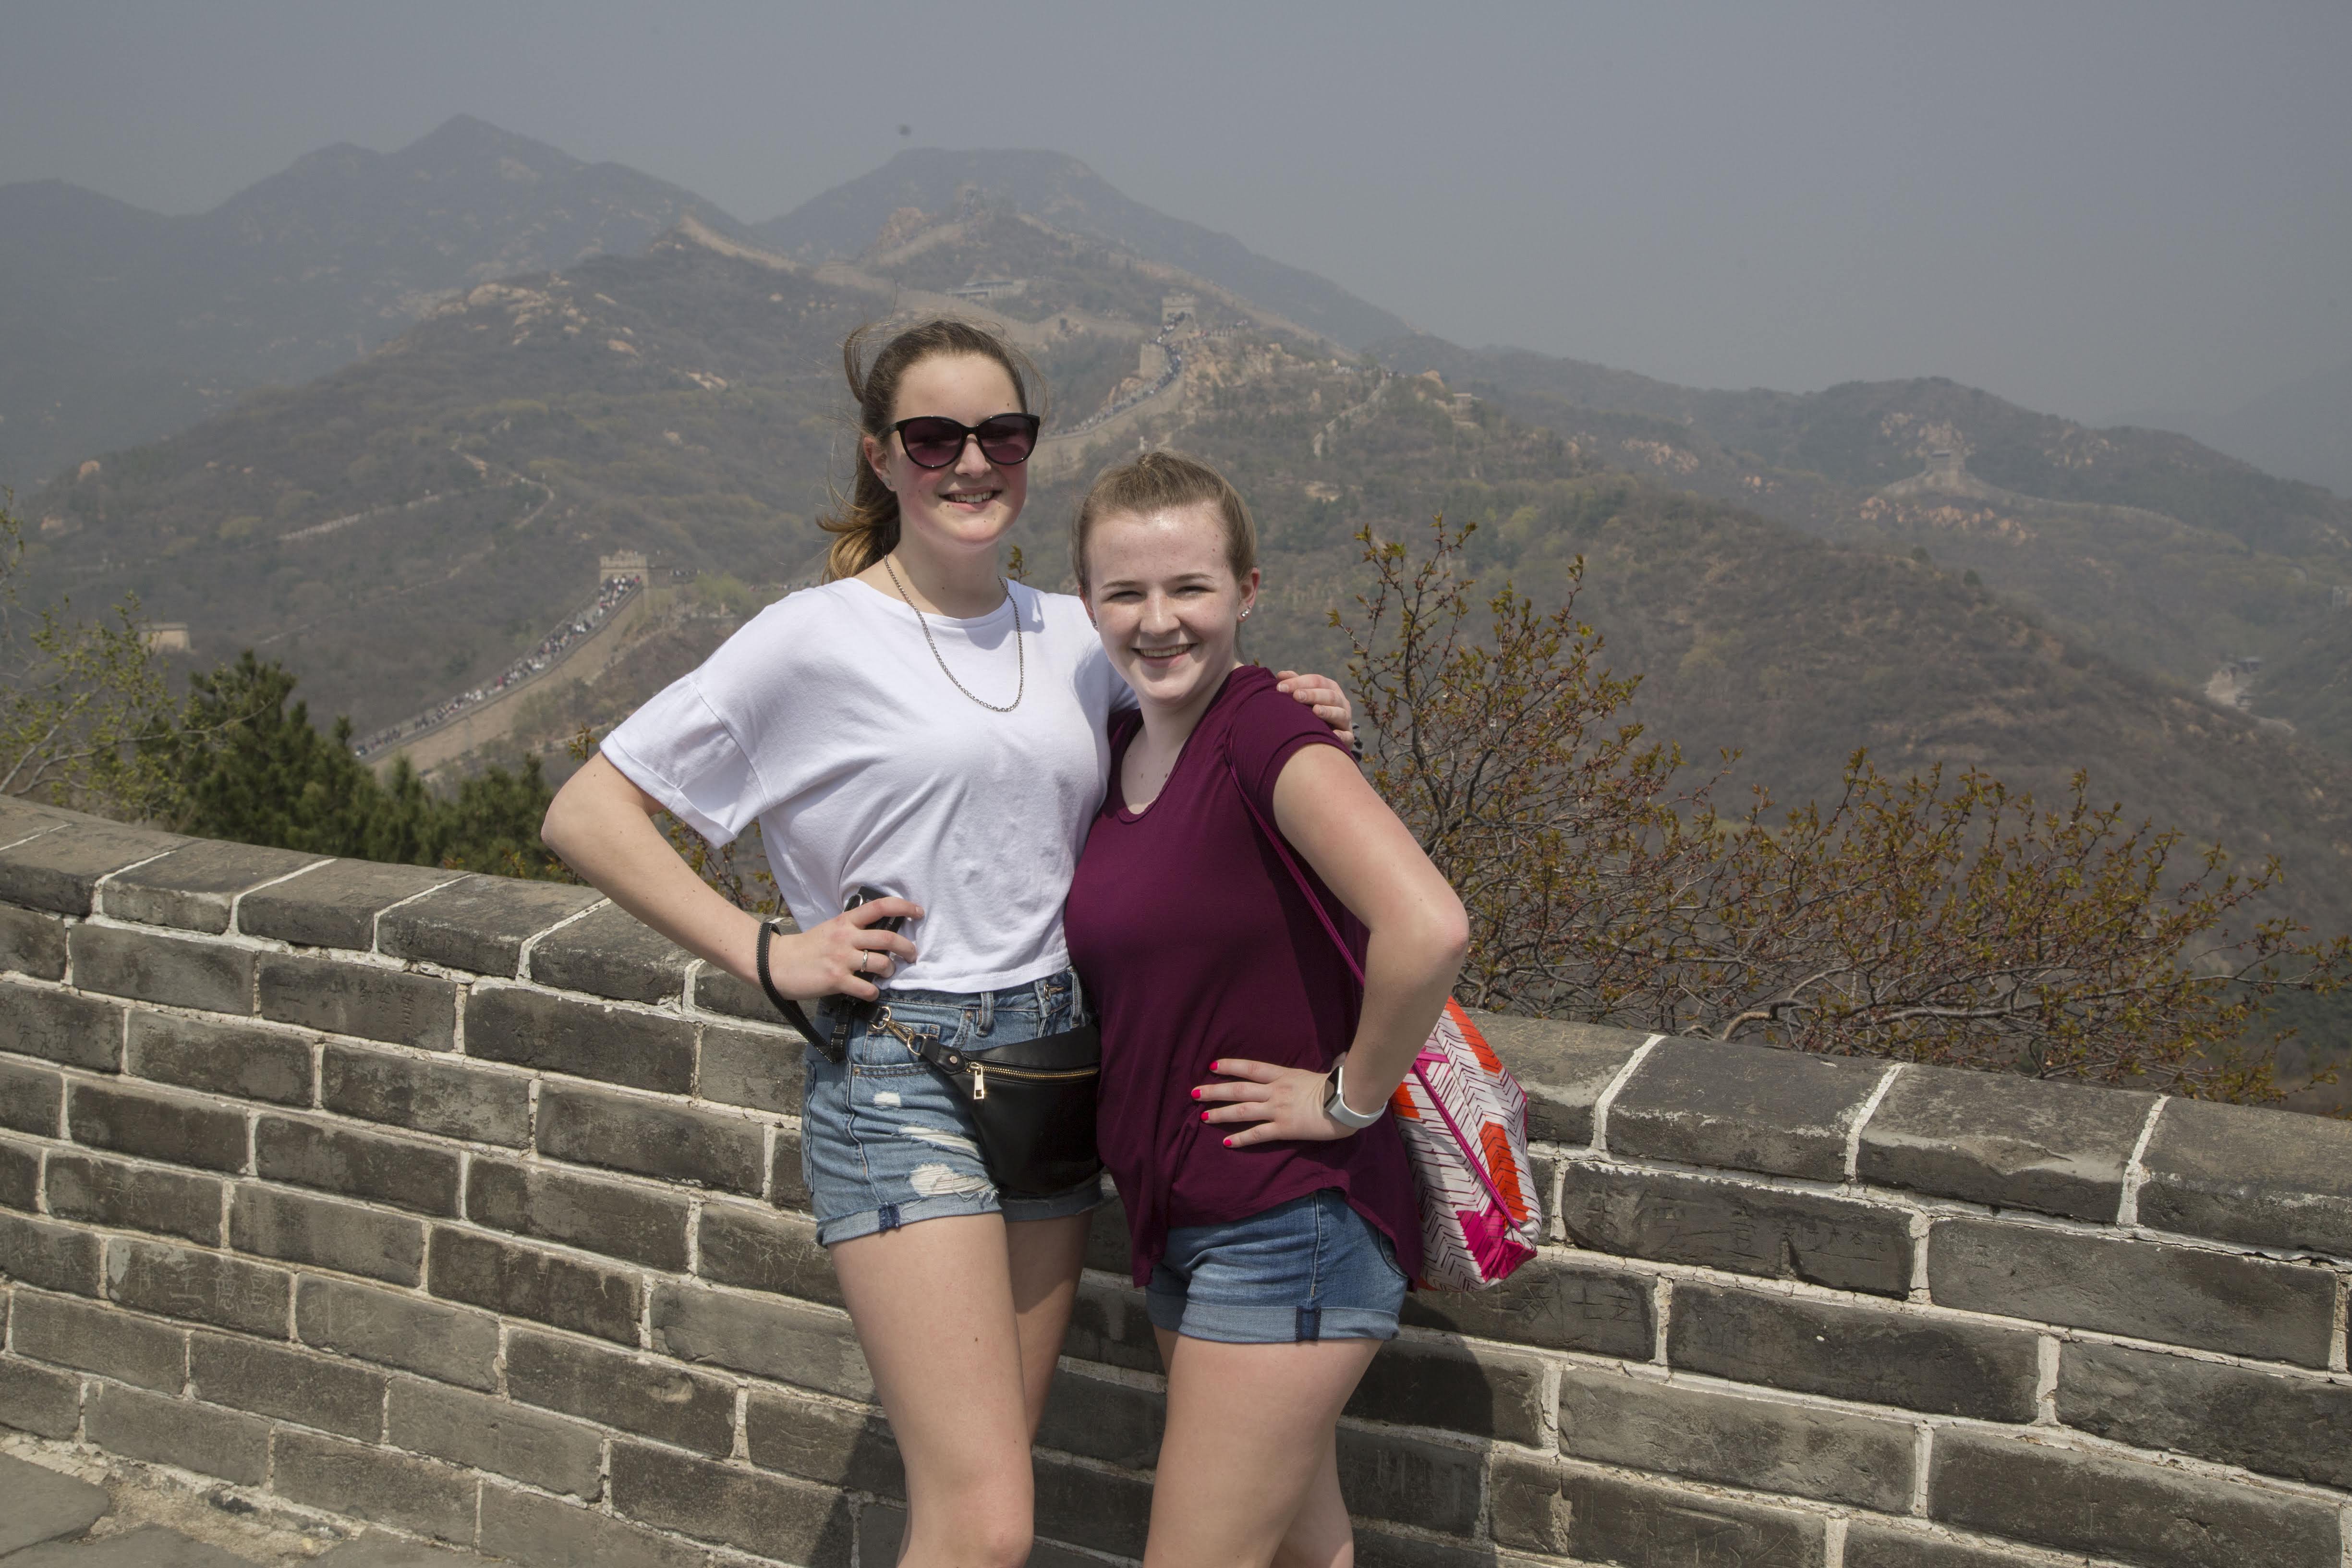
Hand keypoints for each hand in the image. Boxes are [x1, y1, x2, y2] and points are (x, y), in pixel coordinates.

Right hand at [751, 897, 921, 1001]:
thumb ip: (853, 929)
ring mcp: (841, 959)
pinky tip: (870, 992)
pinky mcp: (836, 979)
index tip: (918, 911)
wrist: (777, 964)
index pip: (879, 906)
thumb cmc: (807, 948)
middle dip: (907, 948)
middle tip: (912, 954)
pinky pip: (867, 988)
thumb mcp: (831, 929)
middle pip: (887, 938)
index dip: (903, 906)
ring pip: (881, 963)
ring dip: (890, 971)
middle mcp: (845, 937)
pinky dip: (874, 992)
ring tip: (887, 973)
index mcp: (845, 921)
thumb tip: (880, 934)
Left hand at [1192, 1057, 1356, 1146]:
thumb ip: (1324, 1068)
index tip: (1212, 1066)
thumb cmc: (1341, 1087)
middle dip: (1215, 1090)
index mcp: (1284, 1075)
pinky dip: (1240, 1138)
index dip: (1230, 1066)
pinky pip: (1257, 1134)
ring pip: (1242, 1111)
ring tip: (1203, 1116)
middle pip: (1239, 1089)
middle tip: (1194, 1092)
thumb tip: (1341, 1058)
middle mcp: (1276, 1090)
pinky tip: (1226, 1142)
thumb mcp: (1325, 1074)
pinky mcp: (1284, 1129)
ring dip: (1221, 1113)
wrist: (1348, 1102)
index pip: (1251, 1068)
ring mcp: (1278, 1109)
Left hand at [1274, 670, 1356, 752]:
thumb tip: (1280, 676)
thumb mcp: (1308, 694)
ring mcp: (1345, 719)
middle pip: (1329, 695)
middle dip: (1313, 695)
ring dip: (1328, 711)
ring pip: (1340, 713)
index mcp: (1330, 688)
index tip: (1280, 687)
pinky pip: (1347, 736)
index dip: (1298, 682)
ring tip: (1315, 711)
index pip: (1316, 681)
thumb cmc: (1314, 710)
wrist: (1332, 732)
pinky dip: (1341, 735)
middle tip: (1296, 696)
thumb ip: (1295, 684)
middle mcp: (1340, 702)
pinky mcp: (1348, 737)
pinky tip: (1333, 734)